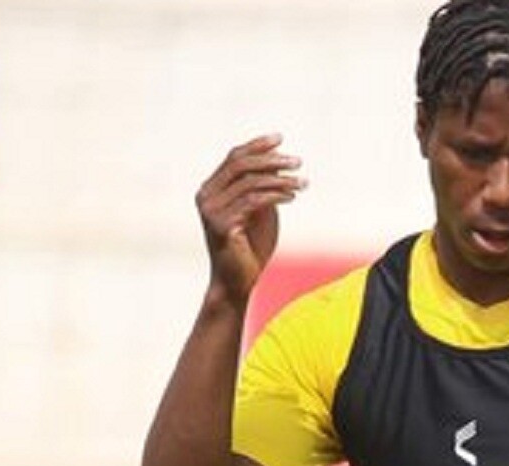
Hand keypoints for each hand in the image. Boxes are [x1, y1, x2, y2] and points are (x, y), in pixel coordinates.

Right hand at [195, 134, 304, 304]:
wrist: (237, 284)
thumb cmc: (249, 250)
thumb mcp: (259, 213)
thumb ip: (262, 189)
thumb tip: (277, 164)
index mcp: (211, 189)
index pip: (234, 158)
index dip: (257, 146)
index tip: (280, 139)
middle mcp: (206, 196)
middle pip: (240, 164)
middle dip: (271, 160)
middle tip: (297, 162)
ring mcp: (211, 211)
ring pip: (249, 182)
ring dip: (280, 179)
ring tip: (302, 182)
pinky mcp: (222, 225)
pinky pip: (252, 202)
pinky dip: (275, 195)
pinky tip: (292, 196)